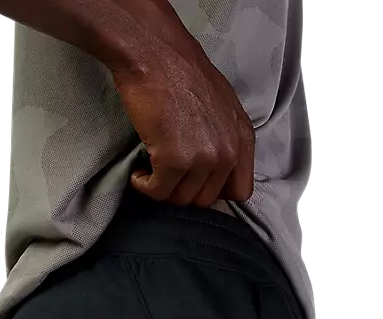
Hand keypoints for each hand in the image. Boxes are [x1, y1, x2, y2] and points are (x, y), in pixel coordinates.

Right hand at [111, 43, 255, 207]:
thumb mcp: (223, 107)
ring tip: (151, 170)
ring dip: (162, 189)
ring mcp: (202, 159)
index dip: (214, 192)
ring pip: (181, 199)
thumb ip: (226, 140)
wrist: (156, 54)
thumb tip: (215, 171)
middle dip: (182, 190)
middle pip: (205, 199)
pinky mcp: (173, 161)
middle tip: (166, 175)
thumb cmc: (183, 73)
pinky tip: (140, 173)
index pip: (240, 191)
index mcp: (242, 139)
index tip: (196, 182)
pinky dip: (144, 186)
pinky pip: (158, 192)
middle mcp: (227, 152)